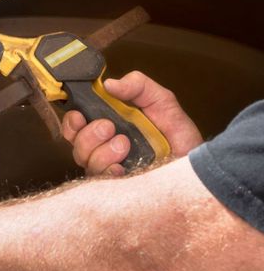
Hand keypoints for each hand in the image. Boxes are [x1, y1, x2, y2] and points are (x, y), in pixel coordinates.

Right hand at [62, 71, 202, 175]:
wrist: (199, 164)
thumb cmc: (178, 134)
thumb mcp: (160, 100)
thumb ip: (137, 86)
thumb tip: (108, 83)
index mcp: (107, 126)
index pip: (76, 126)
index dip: (72, 121)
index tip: (80, 115)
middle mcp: (104, 149)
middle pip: (76, 145)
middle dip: (87, 135)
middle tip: (109, 127)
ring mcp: (110, 169)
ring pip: (87, 162)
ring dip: (102, 152)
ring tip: (125, 144)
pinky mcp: (120, 187)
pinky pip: (102, 182)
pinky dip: (109, 171)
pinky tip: (122, 167)